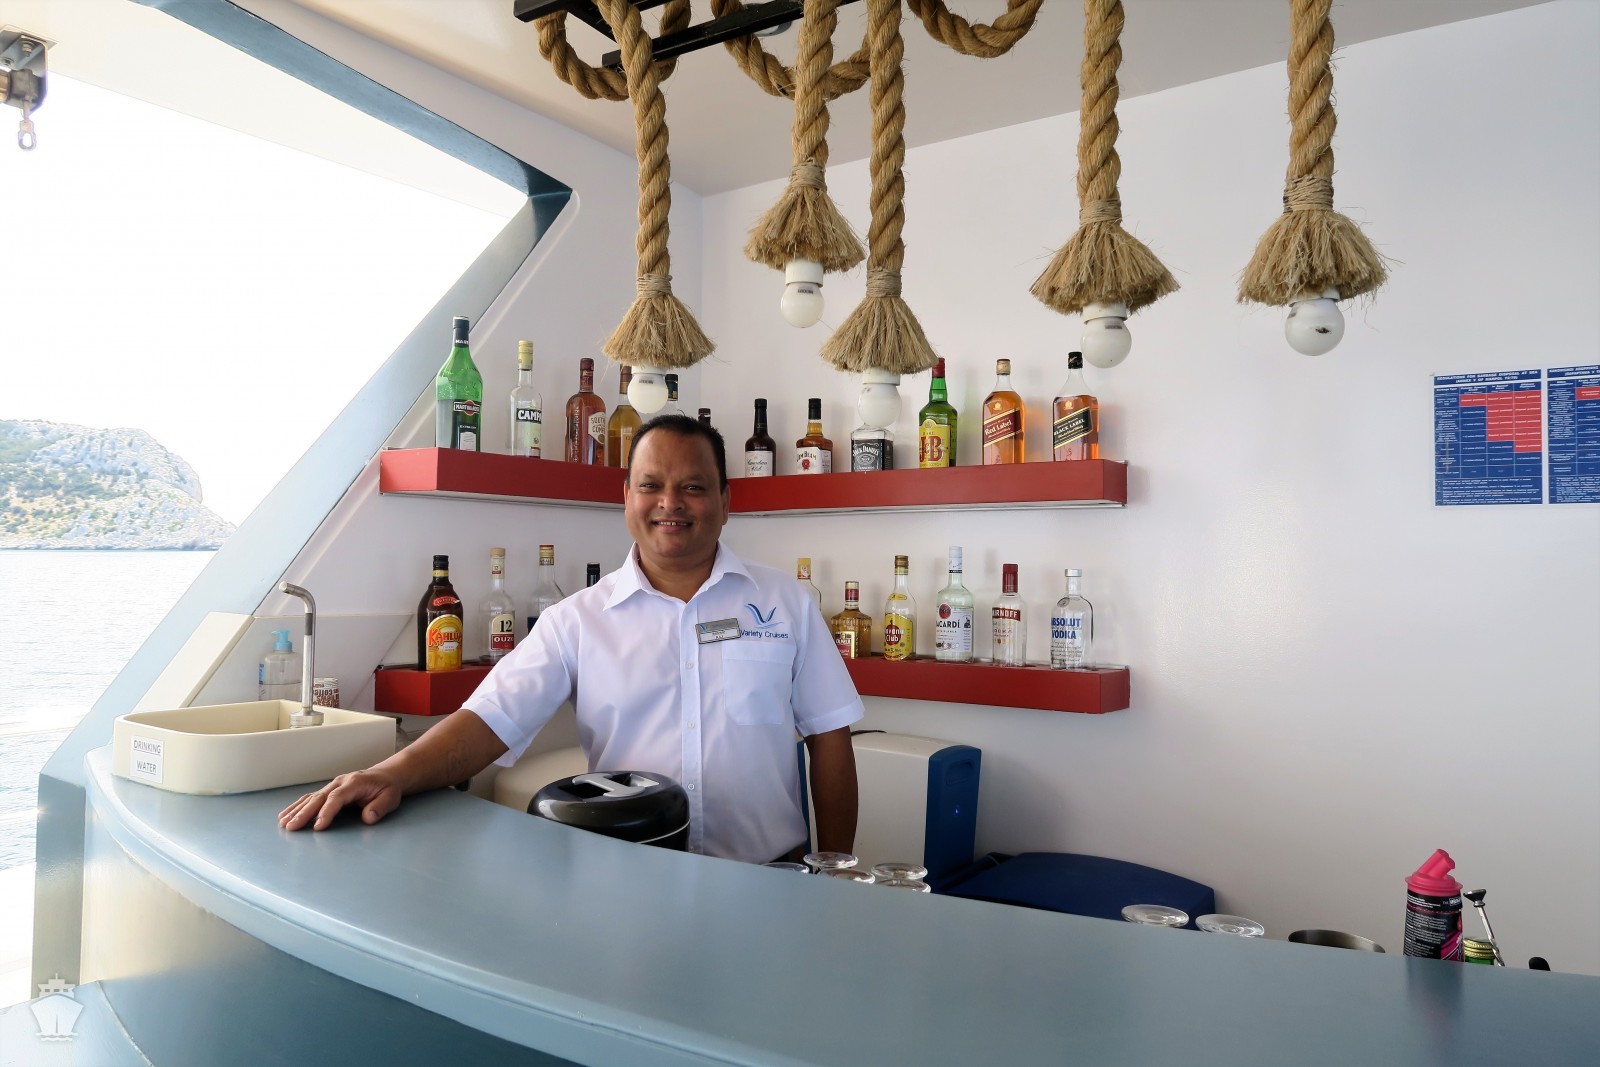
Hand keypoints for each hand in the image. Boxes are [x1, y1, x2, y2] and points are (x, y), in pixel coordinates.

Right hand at [278, 769, 402, 830]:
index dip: (327, 812)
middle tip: (292, 827)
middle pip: (319, 798)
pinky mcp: (328, 791)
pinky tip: (286, 815)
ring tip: (284, 823)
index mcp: (354, 783)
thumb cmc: (387, 788)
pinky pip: (310, 798)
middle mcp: (340, 783)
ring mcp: (332, 786)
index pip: (337, 798)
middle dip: (304, 813)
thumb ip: (380, 807)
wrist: (385, 776)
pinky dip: (297, 807)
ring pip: (311, 798)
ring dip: (296, 810)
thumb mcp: (391, 798)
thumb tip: (368, 817)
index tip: (318, 826)